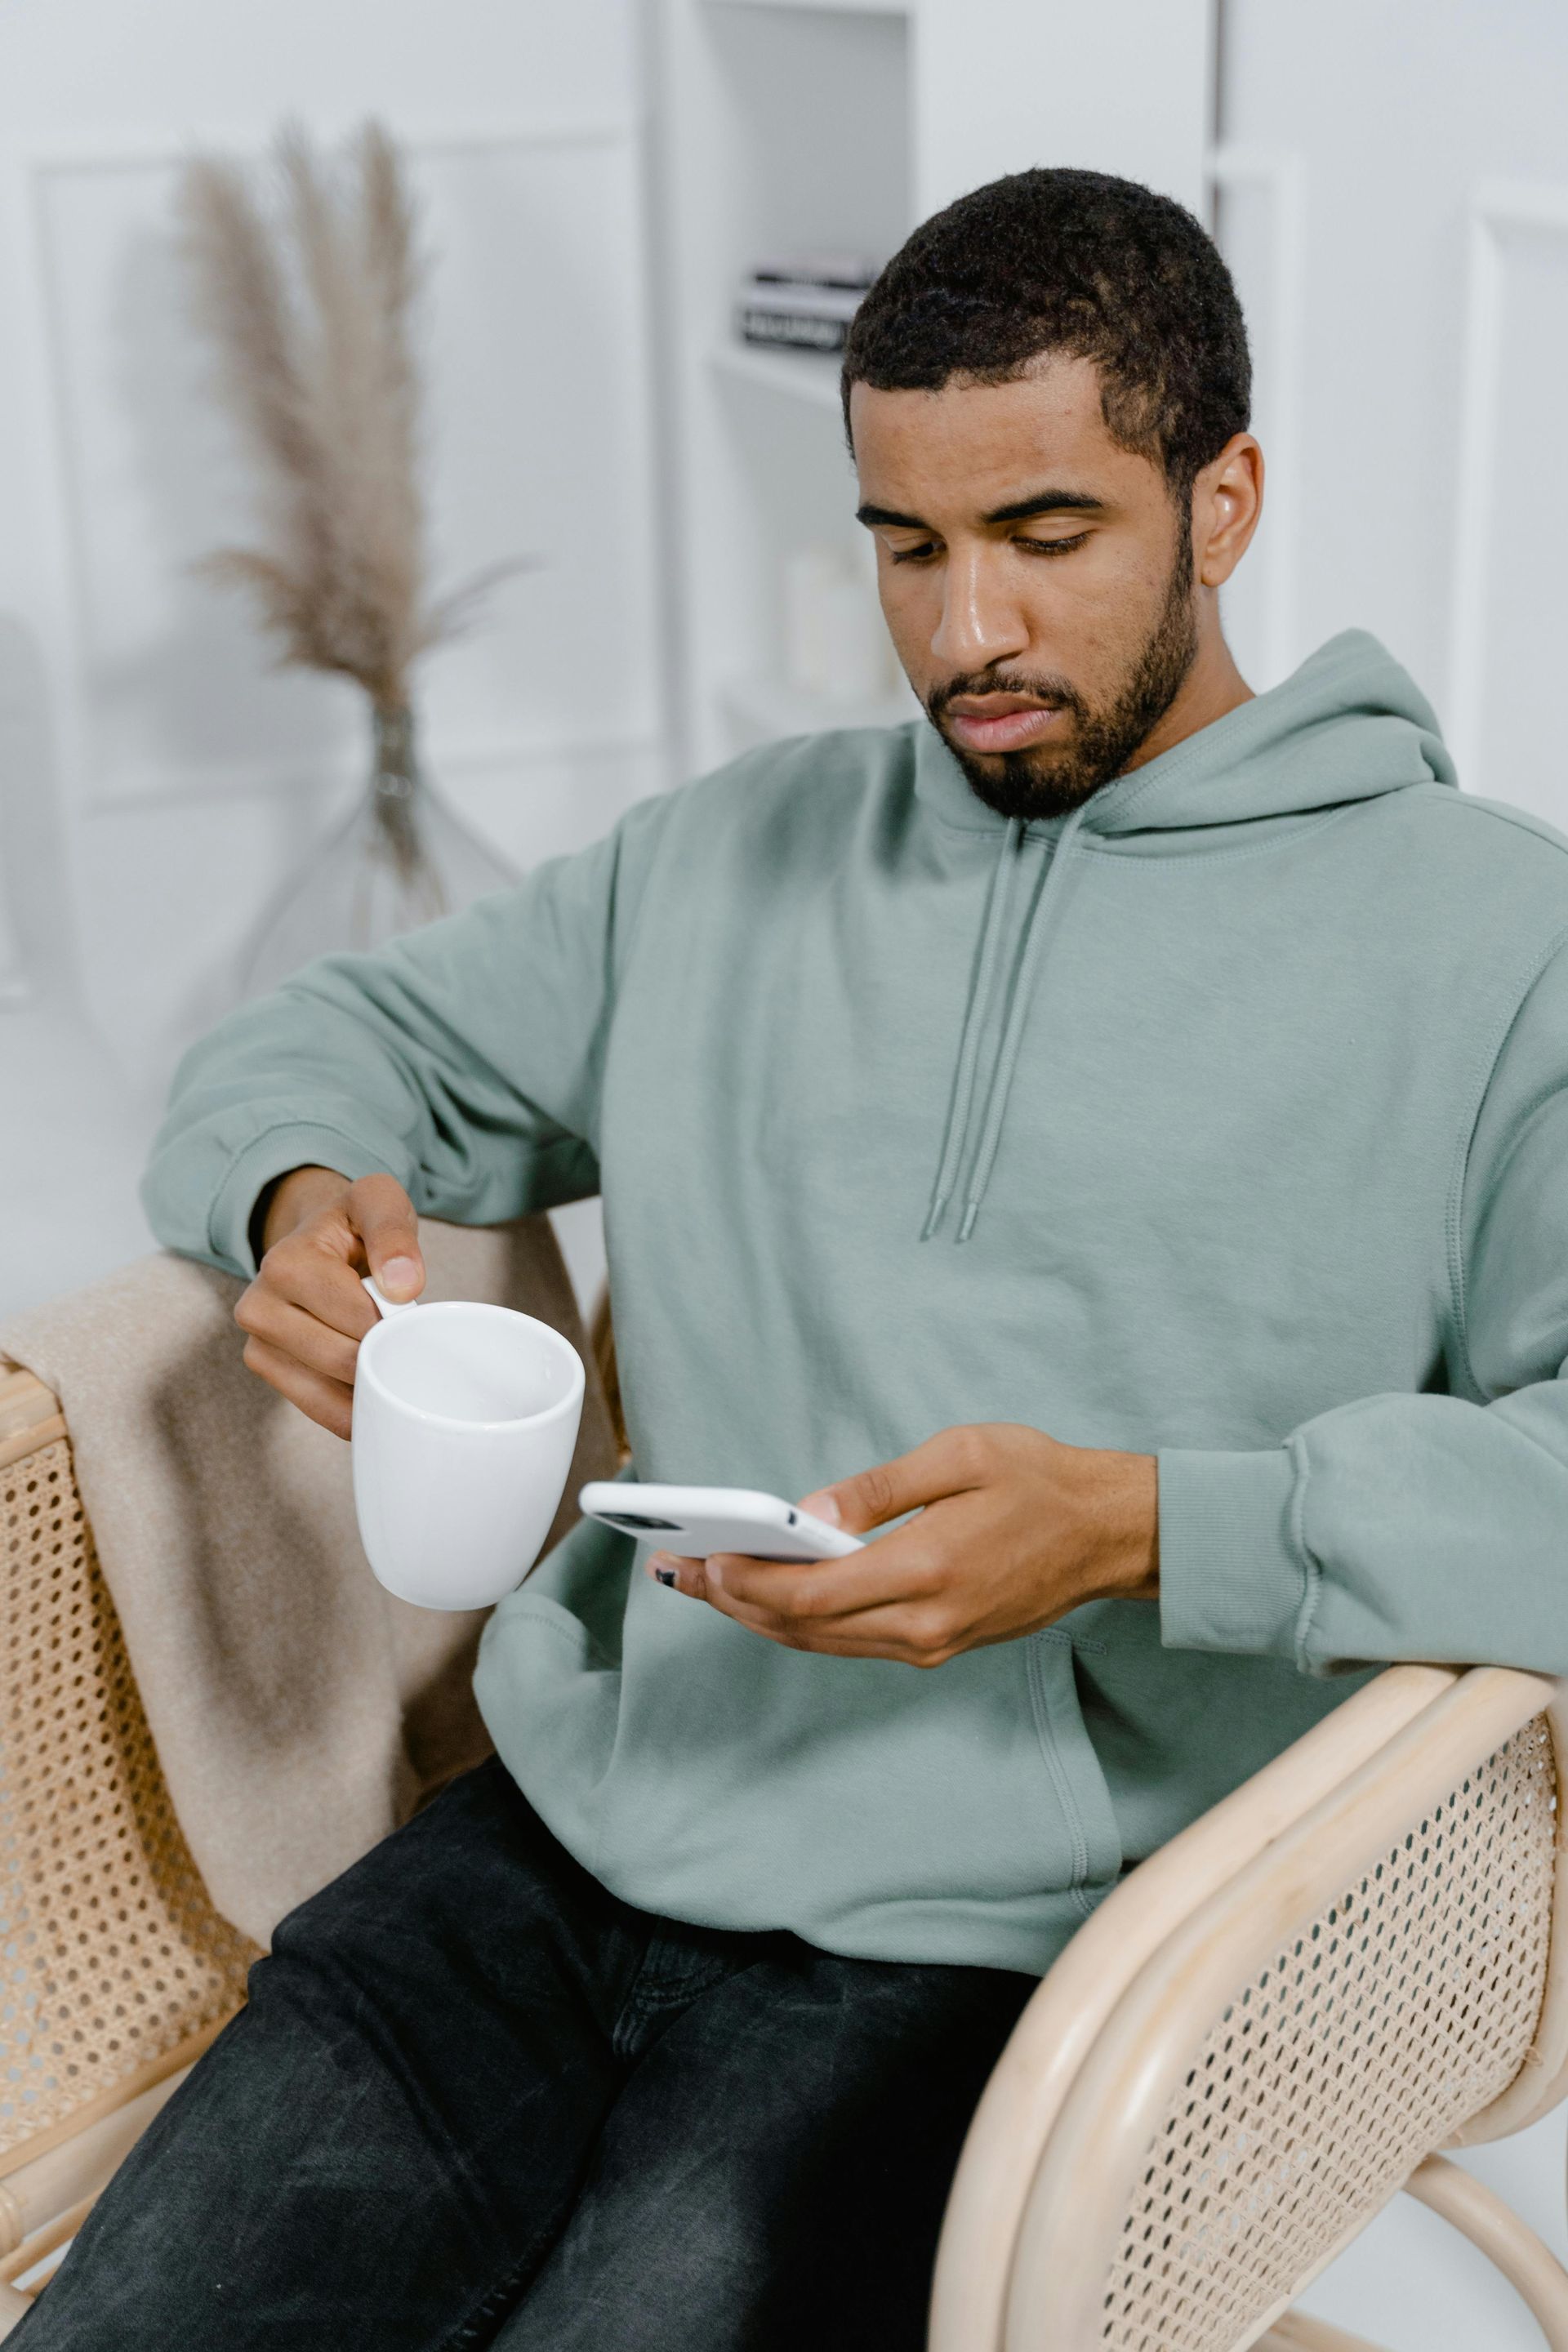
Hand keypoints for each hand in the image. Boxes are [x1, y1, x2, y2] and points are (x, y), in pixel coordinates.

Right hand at [233, 1166, 425, 1437]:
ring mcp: (256, 1342)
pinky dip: (352, 1408)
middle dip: (383, 1354)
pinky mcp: (265, 1368)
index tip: (409, 1310)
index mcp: (286, 1264)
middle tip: (402, 1335)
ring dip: (370, 1385)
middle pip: (342, 1359)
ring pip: (329, 1392)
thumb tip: (402, 1286)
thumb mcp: (379, 1203)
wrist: (321, 1239)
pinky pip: (317, 1408)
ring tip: (389, 1358)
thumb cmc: (354, 1224)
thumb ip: (394, 1233)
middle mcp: (258, 1306)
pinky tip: (372, 1389)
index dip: (395, 1322)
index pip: (358, 1318)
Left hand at [645, 1424, 1157, 1667]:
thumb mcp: (960, 1454)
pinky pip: (850, 1643)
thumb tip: (805, 1513)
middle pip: (803, 1627)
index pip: (810, 1593)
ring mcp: (932, 1643)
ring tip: (704, 1584)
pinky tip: (767, 1596)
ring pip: (822, 1643)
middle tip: (679, 1570)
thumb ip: (878, 1488)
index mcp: (927, 1570)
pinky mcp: (938, 1646)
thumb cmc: (1038, 1481)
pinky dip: (800, 1623)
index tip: (699, 1558)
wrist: (1109, 1534)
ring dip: (758, 1616)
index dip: (745, 1581)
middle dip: (734, 1600)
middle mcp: (925, 1623)